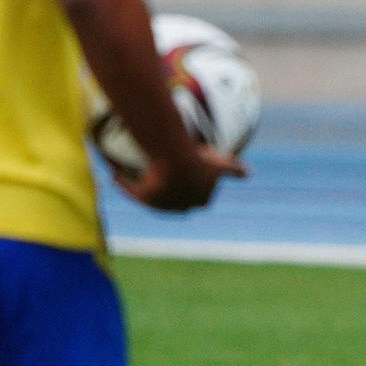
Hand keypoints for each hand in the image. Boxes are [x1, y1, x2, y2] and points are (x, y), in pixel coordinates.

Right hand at [116, 144, 247, 211]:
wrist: (177, 162)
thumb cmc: (200, 160)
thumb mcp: (221, 163)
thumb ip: (234, 169)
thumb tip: (249, 173)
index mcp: (201, 199)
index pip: (201, 197)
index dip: (198, 189)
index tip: (193, 175)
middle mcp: (181, 205)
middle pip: (177, 199)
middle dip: (173, 192)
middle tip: (167, 175)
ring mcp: (162, 203)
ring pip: (153, 196)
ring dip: (148, 189)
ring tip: (142, 176)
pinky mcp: (144, 197)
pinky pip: (132, 190)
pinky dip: (124, 184)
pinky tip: (116, 175)